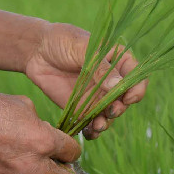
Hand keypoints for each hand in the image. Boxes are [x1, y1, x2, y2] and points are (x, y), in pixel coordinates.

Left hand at [23, 22, 146, 137]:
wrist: (36, 49)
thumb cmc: (62, 40)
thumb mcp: (82, 48)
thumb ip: (100, 67)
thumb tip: (119, 86)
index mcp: (117, 59)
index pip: (136, 75)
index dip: (137, 88)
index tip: (129, 97)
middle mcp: (111, 80)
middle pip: (124, 99)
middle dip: (120, 108)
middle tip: (111, 111)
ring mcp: (97, 94)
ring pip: (109, 114)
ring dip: (107, 122)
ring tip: (98, 125)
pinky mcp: (81, 106)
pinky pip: (91, 122)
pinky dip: (92, 130)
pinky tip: (89, 133)